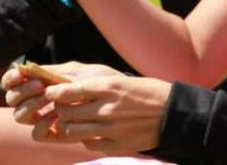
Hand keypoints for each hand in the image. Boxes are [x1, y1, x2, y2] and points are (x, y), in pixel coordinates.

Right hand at [4, 62, 124, 135]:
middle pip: (13, 100)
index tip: (19, 73)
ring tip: (47, 96)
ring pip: (21, 117)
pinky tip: (52, 116)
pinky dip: (40, 126)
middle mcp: (38, 101)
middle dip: (22, 91)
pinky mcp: (54, 134)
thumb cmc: (100, 81)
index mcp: (40, 83)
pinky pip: (37, 135)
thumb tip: (33, 71)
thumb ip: (58, 72)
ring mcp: (44, 117)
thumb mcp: (80, 72)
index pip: (14, 82)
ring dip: (30, 105)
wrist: (120, 98)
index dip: (10, 78)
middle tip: (40, 85)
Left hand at [39, 75, 171, 154]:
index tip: (51, 92)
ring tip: (73, 122)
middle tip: (61, 107)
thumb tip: (69, 89)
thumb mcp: (123, 81)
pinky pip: (88, 144)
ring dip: (68, 126)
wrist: (174, 113)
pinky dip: (85, 139)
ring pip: (72, 132)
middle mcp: (106, 108)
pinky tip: (92, 132)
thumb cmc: (148, 92)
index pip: (68, 91)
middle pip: (66, 113)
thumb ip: (96, 87)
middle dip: (59, 110)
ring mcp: (111, 129)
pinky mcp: (116, 146)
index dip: (55, 92)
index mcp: (109, 87)